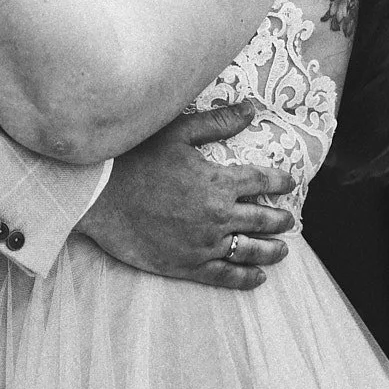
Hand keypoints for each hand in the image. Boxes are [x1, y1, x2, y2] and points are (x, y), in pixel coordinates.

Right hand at [77, 104, 294, 290]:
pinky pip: (225, 275)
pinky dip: (246, 278)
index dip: (280, 181)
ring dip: (271, 251)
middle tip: (290, 220)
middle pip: (262, 219)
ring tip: (283, 251)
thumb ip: (217, 123)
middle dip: (281, 219)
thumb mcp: (177, 132)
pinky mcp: (187, 265)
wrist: (99, 196)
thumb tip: (251, 110)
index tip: (290, 182)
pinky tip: (258, 277)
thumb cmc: (135, 158)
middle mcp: (218, 216)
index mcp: (219, 181)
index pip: (261, 181)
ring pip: (250, 250)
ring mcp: (204, 244)